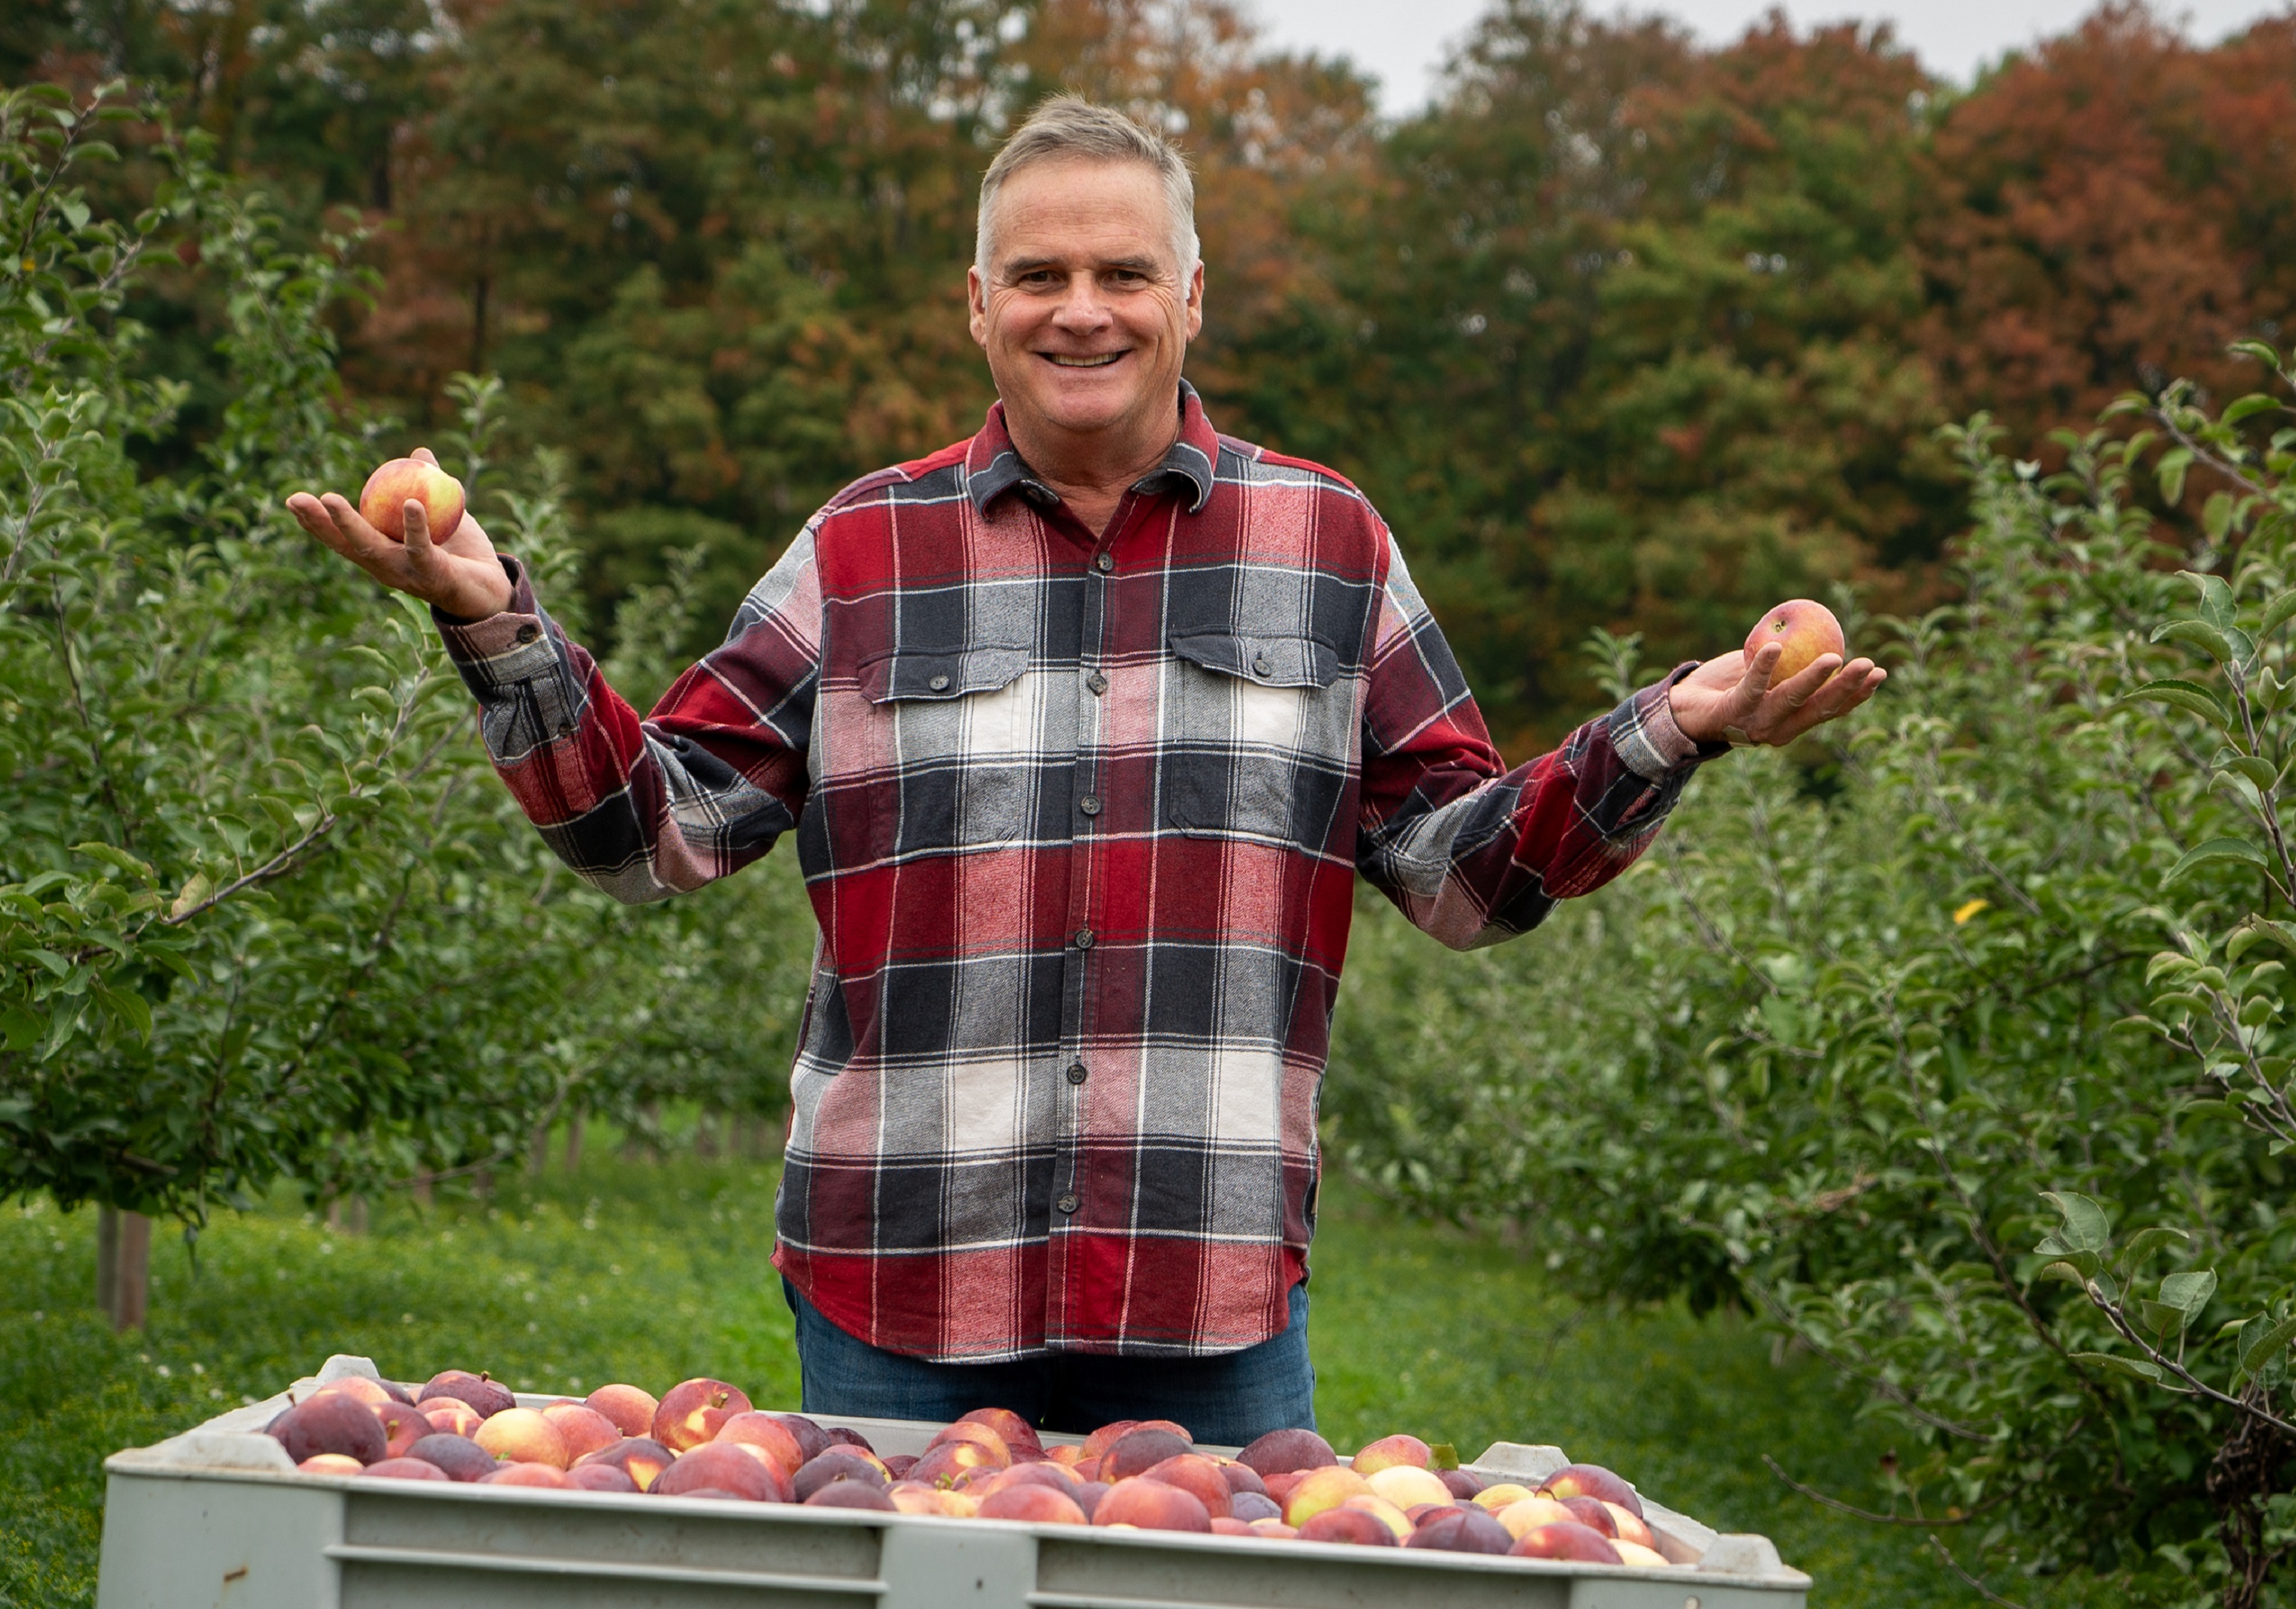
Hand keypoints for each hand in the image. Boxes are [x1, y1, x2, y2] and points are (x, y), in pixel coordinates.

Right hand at [285, 448, 514, 618]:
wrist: (493, 589)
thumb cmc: (462, 553)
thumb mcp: (443, 513)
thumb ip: (429, 486)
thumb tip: (420, 454)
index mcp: (382, 553)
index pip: (342, 539)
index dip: (317, 522)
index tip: (293, 500)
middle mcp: (387, 567)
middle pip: (346, 545)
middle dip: (318, 522)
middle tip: (295, 499)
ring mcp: (408, 574)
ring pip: (372, 548)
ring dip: (349, 524)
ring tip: (330, 499)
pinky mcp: (435, 574)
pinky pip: (421, 548)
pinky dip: (415, 526)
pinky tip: (411, 504)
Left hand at [1668, 642, 1886, 746]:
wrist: (1685, 709)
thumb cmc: (1732, 688)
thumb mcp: (1769, 678)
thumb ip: (1795, 667)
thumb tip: (1828, 637)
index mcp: (1793, 723)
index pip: (1831, 710)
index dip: (1857, 694)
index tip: (1879, 673)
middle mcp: (1778, 730)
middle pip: (1819, 709)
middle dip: (1846, 687)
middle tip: (1869, 664)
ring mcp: (1755, 723)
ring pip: (1790, 700)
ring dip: (1813, 678)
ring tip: (1833, 657)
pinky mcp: (1732, 711)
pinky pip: (1751, 686)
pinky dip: (1764, 667)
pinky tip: (1774, 647)